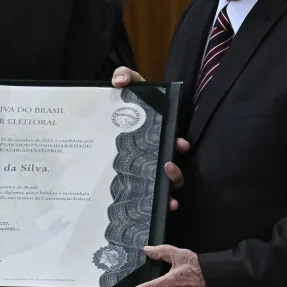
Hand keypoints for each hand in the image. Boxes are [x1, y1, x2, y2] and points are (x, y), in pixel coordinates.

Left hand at [111, 67, 188, 211]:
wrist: (106, 124)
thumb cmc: (124, 108)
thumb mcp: (129, 88)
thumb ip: (127, 76)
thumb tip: (119, 81)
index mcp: (159, 137)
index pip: (175, 143)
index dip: (179, 145)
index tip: (180, 144)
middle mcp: (157, 158)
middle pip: (173, 172)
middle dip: (176, 174)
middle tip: (167, 166)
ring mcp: (147, 174)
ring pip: (165, 189)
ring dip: (168, 192)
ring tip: (167, 197)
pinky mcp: (133, 187)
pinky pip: (149, 201)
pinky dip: (158, 208)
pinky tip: (159, 210)